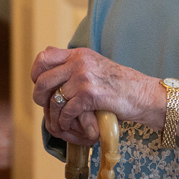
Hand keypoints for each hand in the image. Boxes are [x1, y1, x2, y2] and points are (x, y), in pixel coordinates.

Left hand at [31, 47, 160, 144]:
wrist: (142, 93)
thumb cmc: (120, 84)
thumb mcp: (96, 66)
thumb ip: (76, 66)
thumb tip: (51, 75)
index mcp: (79, 54)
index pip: (45, 55)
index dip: (36, 72)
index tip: (40, 84)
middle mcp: (79, 62)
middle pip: (43, 79)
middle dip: (40, 97)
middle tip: (46, 106)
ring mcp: (84, 77)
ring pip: (53, 99)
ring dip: (53, 115)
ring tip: (59, 121)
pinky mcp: (89, 94)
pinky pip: (66, 111)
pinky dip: (65, 122)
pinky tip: (71, 124)